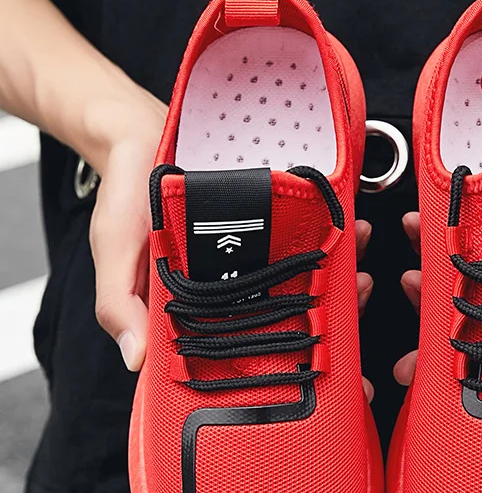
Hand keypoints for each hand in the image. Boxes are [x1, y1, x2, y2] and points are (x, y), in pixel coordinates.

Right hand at [88, 94, 374, 400]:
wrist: (137, 133)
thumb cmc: (123, 199)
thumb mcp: (113, 252)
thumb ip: (120, 303)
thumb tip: (137, 358)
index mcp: (198, 306)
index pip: (240, 346)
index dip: (279, 358)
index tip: (317, 359)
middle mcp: (232, 284)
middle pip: (285, 310)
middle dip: (327, 309)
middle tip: (353, 296)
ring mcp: (253, 253)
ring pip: (303, 275)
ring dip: (338, 272)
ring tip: (358, 263)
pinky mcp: (267, 220)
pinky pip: (304, 232)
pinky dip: (330, 234)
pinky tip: (351, 229)